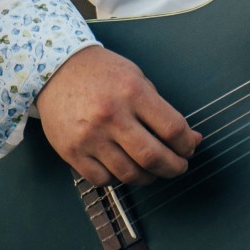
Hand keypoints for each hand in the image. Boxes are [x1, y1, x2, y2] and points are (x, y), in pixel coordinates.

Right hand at [36, 44, 201, 185]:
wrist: (58, 69)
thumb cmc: (103, 72)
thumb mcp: (136, 78)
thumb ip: (161, 108)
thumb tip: (189, 137)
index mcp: (132, 92)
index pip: (171, 128)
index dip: (187, 144)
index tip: (190, 147)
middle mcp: (111, 116)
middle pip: (152, 157)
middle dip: (173, 167)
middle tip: (179, 167)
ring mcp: (90, 137)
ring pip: (128, 174)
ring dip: (149, 177)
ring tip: (154, 171)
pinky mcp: (72, 153)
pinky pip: (103, 180)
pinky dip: (119, 179)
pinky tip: (125, 168)